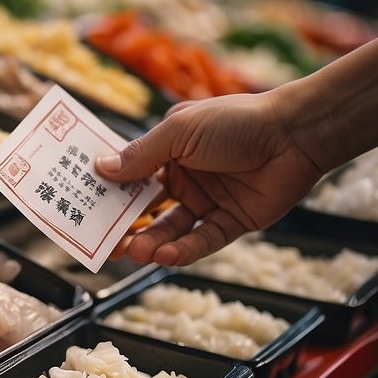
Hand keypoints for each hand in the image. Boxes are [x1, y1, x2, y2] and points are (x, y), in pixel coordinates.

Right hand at [95, 92, 326, 265]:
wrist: (296, 134)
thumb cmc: (236, 121)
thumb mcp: (179, 132)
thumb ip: (141, 155)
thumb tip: (100, 169)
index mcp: (169, 151)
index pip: (130, 176)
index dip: (108, 191)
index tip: (82, 205)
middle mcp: (185, 177)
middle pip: (146, 208)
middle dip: (124, 226)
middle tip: (103, 242)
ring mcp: (208, 201)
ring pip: (170, 229)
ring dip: (151, 242)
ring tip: (134, 252)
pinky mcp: (231, 222)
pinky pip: (201, 241)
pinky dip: (182, 251)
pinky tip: (164, 256)